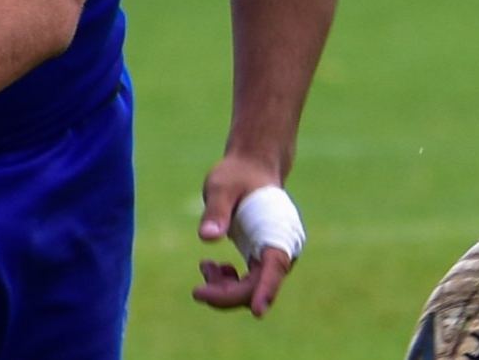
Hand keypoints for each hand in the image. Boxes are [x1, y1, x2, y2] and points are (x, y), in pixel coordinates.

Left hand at [193, 153, 294, 314]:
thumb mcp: (223, 187)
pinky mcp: (262, 259)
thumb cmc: (237, 174)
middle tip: (196, 291)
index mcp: (278, 231)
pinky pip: (246, 284)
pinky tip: (211, 267)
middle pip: (258, 286)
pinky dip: (226, 283)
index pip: (275, 267)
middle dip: (227, 295)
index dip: (266, 290)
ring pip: (251, 290)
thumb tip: (207, 237)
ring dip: (224, 290)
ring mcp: (272, 256)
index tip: (258, 311)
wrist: (251, 168)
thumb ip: (216, 211)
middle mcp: (281, 249)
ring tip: (204, 266)